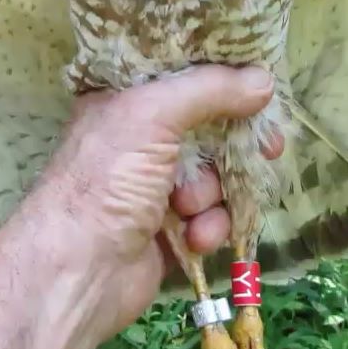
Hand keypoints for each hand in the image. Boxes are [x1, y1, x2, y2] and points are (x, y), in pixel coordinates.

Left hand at [34, 65, 279, 340]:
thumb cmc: (106, 180)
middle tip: (269, 148)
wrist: (78, 270)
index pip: (182, 78)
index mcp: (124, 103)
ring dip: (214, 193)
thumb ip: (209, 89)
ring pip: (214, 177)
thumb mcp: (152, 115)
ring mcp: (153, 188)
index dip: (222, 81)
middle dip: (235, 144)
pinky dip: (209, 226)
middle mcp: (138, 141)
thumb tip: (264, 80)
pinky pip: (210, 218)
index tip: (261, 86)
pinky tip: (194, 237)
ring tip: (190, 207)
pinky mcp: (169, 231)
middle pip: (207, 130)